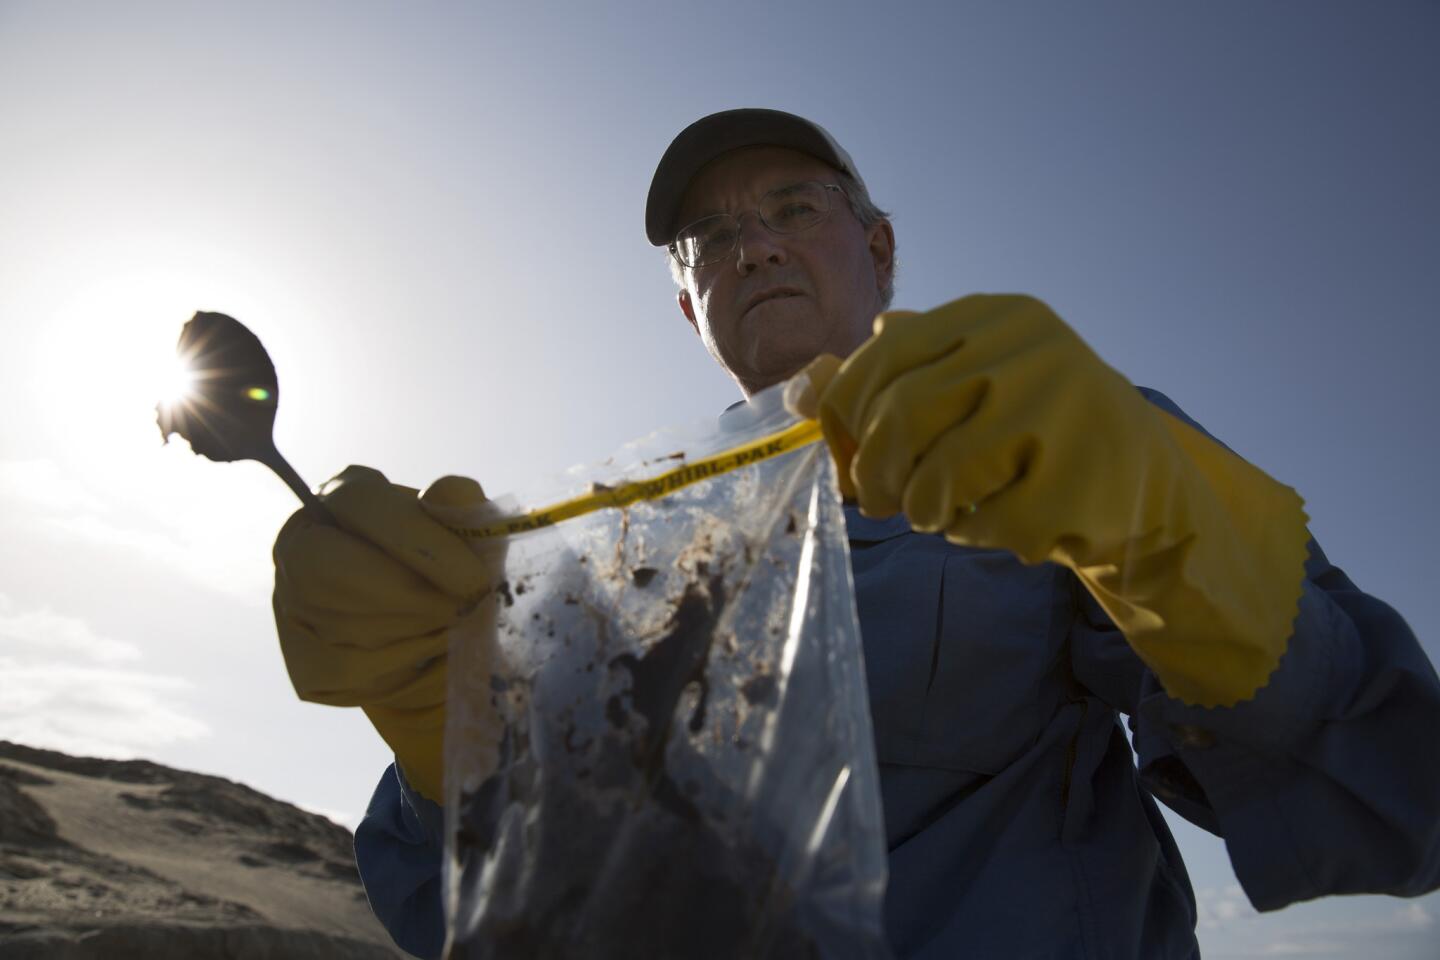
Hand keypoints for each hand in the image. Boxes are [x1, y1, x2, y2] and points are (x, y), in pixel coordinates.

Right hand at [273, 466, 505, 801]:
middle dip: (408, 596)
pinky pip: (343, 667)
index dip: (418, 542)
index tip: (474, 578)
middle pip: (330, 569)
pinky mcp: (300, 661)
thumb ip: (466, 509)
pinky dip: (399, 665)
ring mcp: (291, 604)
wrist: (440, 639)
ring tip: (454, 628)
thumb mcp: (471, 535)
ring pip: (340, 622)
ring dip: (412, 631)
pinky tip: (428, 653)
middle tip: (464, 611)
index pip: (357, 503)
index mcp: (342, 496)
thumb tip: (448, 492)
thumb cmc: (453, 571)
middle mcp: (300, 543)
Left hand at [789, 294, 1309, 706]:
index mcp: (994, 315)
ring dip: (924, 511)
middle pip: (899, 417)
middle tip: (880, 502)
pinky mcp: (1080, 480)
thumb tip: (799, 388)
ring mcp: (1062, 410)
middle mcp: (1030, 347)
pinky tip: (1007, 521)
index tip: (847, 457)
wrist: (1142, 482)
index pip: (880, 361)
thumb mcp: (966, 385)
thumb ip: (886, 379)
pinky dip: (978, 534)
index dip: (844, 419)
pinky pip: (986, 524)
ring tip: (943, 511)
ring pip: (936, 477)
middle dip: (876, 474)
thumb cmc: (1031, 432)